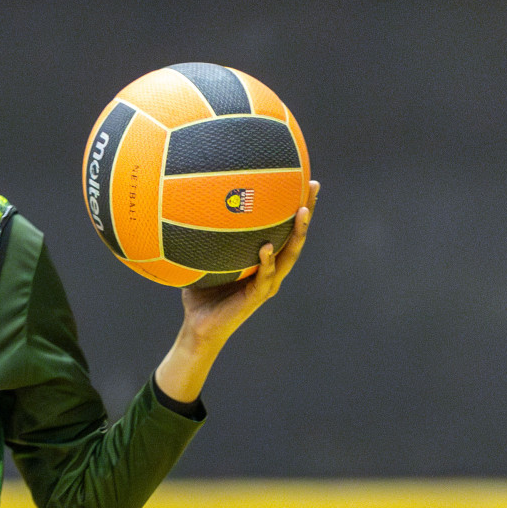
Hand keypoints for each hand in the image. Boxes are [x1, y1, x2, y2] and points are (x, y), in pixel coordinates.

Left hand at [181, 180, 318, 345]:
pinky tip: (266, 248)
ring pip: (289, 255)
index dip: (295, 207)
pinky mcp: (256, 296)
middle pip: (296, 237)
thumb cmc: (201, 293)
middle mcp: (271, 271)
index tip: (304, 180)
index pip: (284, 230)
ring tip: (302, 210)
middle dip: (307, 212)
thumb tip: (192, 206)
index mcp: (263, 262)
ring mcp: (267, 284)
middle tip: (314, 186)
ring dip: (297, 233)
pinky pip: (265, 277)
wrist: (199, 327)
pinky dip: (267, 262)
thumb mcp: (204, 260)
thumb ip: (205, 238)